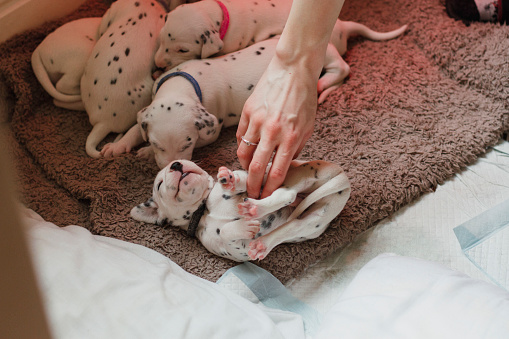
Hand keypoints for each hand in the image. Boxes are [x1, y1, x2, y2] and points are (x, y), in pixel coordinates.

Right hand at [236, 53, 316, 198]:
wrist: (293, 70)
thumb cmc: (304, 100)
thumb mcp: (308, 128)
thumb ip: (295, 149)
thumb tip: (282, 168)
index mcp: (291, 138)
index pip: (276, 172)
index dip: (269, 189)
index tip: (265, 197)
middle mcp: (272, 131)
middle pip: (256, 167)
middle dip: (252, 185)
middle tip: (251, 194)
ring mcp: (257, 121)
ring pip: (243, 153)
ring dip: (245, 166)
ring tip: (248, 171)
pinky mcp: (247, 111)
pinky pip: (240, 136)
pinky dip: (242, 146)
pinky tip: (247, 150)